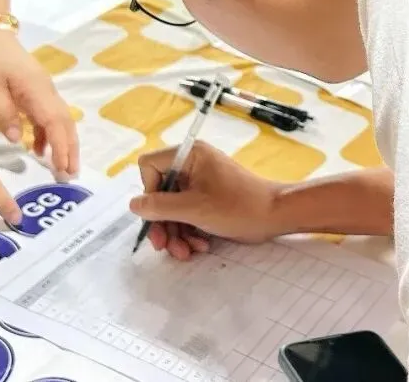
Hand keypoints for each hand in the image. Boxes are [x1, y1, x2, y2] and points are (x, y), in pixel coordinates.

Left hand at [0, 29, 78, 176]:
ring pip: (60, 121)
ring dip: (64, 143)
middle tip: (71, 174)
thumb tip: (16, 139)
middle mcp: (47, 92)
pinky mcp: (37, 92)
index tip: (63, 168)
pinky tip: (40, 149)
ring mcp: (44, 91)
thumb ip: (2, 113)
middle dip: (70, 149)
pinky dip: (48, 134)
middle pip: (65, 123)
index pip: (55, 123)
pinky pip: (48, 116)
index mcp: (37, 91)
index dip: (61, 146)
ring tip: (63, 167)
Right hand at [129, 141, 284, 260]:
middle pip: (160, 193)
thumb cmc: (238, 206)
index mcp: (189, 155)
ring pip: (173, 209)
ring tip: (185, 253)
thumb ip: (159, 207)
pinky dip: (190, 232)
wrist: (275, 216)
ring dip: (176, 233)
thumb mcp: (194, 208)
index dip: (149, 190)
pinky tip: (199, 246)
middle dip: (162, 223)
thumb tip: (133, 205)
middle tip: (163, 247)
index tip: (160, 212)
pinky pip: (188, 215)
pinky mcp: (209, 200)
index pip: (149, 165)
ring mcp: (201, 183)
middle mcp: (192, 165)